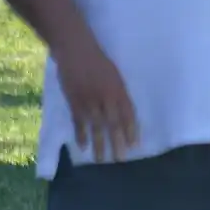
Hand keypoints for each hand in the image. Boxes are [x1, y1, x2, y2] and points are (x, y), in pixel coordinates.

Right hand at [57, 38, 138, 161]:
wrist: (76, 49)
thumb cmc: (98, 60)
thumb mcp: (114, 74)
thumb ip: (119, 93)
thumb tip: (124, 112)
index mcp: (118, 89)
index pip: (128, 114)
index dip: (131, 130)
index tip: (134, 145)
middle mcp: (105, 97)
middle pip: (113, 124)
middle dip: (117, 142)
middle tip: (120, 159)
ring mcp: (89, 100)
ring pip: (96, 127)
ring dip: (99, 144)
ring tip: (101, 160)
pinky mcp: (74, 101)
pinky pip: (78, 122)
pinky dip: (81, 135)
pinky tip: (83, 147)